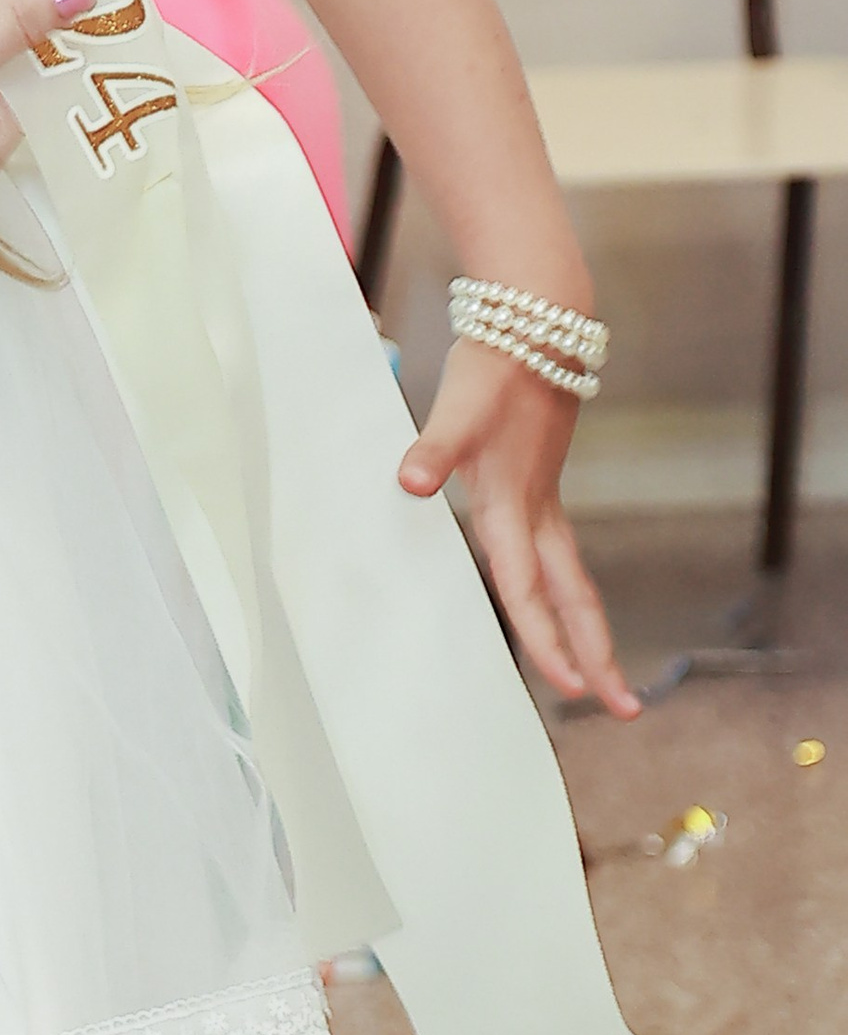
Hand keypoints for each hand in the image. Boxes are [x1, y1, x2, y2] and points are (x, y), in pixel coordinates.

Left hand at [399, 341, 636, 718]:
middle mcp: (536, 511)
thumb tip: (411, 481)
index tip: (567, 688)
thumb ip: (434, 448)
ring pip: (573, 581)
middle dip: (597, 656)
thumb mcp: (458, 406)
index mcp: (513, 503)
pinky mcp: (540, 485)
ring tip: (602, 679)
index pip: (529, 587)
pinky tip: (562, 610)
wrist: (537, 324)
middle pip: (574, 598)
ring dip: (588, 631)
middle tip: (623, 711)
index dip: (546, 639)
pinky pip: (558, 558)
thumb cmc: (495, 367)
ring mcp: (544, 501)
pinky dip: (566, 594)